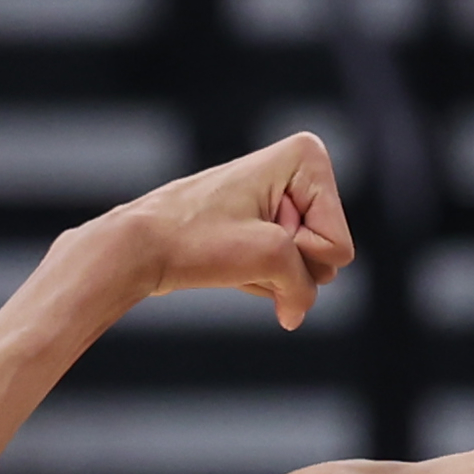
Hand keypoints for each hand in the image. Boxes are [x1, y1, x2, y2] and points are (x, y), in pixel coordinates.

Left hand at [74, 132, 355, 329]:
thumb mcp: (270, 258)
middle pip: (327, 253)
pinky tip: (230, 266)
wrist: (136, 247)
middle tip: (242, 247)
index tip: (255, 233)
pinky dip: (260, 277)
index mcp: (305, 157)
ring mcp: (278, 201)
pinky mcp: (259, 226)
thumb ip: (304, 289)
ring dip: (271, 274)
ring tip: (232, 255)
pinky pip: (283, 269)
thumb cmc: (194, 238)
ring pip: (306, 266)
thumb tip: (294, 316)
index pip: (337, 243)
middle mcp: (296, 172)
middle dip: (289, 264)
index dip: (299, 251)